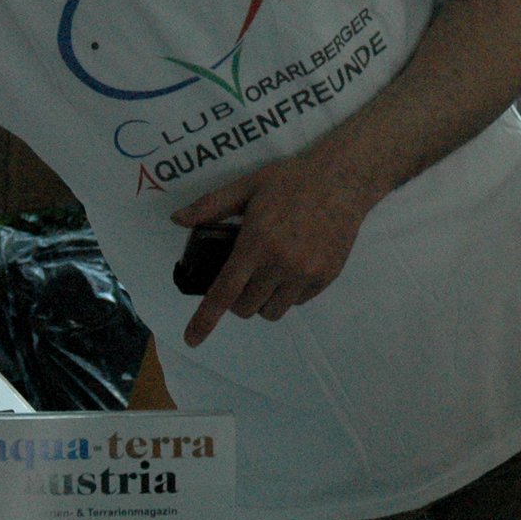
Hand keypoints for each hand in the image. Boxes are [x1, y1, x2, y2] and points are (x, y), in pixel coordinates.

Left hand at [172, 154, 379, 346]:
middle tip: (241, 277)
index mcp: (256, 242)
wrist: (343, 180)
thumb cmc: (292, 179)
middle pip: (246, 308)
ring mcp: (306, 273)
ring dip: (262, 301)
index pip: (224, 291)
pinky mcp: (325, 277)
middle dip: (237, 300)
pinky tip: (292, 267)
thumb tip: (177, 218)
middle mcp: (281, 263)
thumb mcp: (247, 185)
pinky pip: (298, 302)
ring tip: (267, 275)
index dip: (205, 319)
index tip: (191, 339)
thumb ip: (211, 205)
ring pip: (272, 311)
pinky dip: (288, 294)